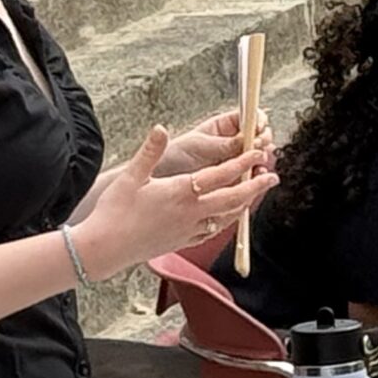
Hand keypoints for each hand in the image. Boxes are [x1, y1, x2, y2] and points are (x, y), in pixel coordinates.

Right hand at [74, 125, 275, 277]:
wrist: (104, 249)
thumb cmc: (115, 212)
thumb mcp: (131, 176)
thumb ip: (150, 151)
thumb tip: (161, 128)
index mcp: (181, 192)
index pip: (220, 174)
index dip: (242, 162)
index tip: (258, 153)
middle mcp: (190, 212)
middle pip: (233, 198)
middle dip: (256, 186)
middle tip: (273, 176)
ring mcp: (189, 230)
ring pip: (227, 217)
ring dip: (244, 204)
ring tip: (255, 194)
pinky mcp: (183, 242)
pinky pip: (213, 231)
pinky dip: (226, 221)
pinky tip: (228, 217)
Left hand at [157, 108, 276, 177]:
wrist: (159, 183)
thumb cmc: (174, 158)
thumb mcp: (200, 146)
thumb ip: (227, 143)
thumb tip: (251, 139)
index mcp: (223, 126)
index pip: (249, 116)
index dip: (258, 119)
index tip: (260, 126)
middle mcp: (232, 143)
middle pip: (258, 137)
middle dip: (263, 141)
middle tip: (259, 147)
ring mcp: (235, 162)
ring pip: (258, 159)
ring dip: (262, 161)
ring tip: (260, 167)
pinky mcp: (234, 182)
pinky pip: (251, 179)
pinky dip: (256, 180)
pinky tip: (255, 182)